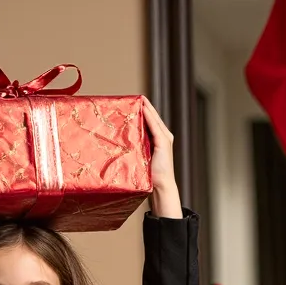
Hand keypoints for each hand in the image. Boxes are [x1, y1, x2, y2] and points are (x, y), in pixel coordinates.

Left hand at [142, 97, 181, 218]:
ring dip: (145, 108)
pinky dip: (148, 116)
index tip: (132, 103)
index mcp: (157, 139)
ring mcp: (164, 137)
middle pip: (152, 117)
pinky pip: (154, 125)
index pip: (149, 121)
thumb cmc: (150, 177)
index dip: (142, 111)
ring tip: (137, 99)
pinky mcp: (164, 141)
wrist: (160, 186)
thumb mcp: (140, 158)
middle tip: (133, 97)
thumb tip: (121, 143)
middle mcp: (162, 135)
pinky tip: (142, 108)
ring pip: (153, 118)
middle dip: (143, 106)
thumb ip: (136, 148)